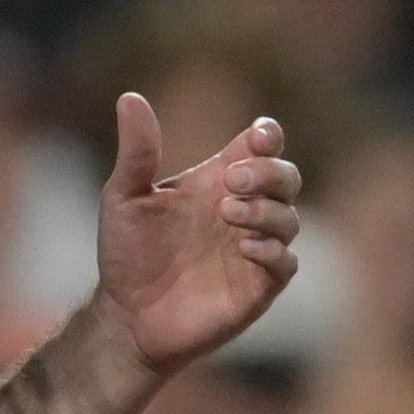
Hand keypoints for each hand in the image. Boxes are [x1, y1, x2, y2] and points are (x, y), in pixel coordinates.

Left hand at [93, 93, 301, 376]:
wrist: (125, 316)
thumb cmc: (127, 253)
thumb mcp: (124, 197)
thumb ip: (137, 151)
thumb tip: (129, 97)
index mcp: (217, 181)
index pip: (261, 147)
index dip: (267, 136)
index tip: (257, 136)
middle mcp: (243, 210)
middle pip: (286, 176)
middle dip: (269, 172)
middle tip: (232, 181)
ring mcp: (254, 249)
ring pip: (289, 218)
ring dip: (266, 209)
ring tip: (229, 213)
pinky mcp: (257, 287)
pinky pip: (285, 263)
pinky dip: (273, 250)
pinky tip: (245, 246)